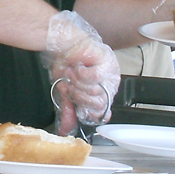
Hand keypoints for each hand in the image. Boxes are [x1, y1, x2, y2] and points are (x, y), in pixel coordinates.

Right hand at [42, 11, 119, 133]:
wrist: (63, 43)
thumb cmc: (67, 63)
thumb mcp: (66, 92)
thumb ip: (69, 110)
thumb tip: (64, 130)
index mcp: (103, 92)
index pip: (102, 113)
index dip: (85, 108)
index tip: (74, 100)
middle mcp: (110, 84)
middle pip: (97, 105)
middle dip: (78, 95)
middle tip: (70, 84)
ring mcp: (111, 73)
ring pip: (94, 92)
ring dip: (77, 83)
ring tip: (73, 72)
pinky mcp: (108, 61)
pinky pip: (93, 78)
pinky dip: (80, 73)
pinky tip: (78, 66)